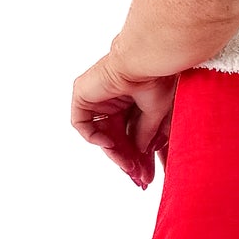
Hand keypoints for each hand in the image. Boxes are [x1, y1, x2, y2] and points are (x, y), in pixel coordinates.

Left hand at [71, 48, 176, 188]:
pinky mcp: (83, 94)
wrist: (145, 61)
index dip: (138, 156)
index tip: (146, 175)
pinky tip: (110, 144)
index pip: (130, 134)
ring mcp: (97, 97)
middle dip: (128, 159)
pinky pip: (81, 123)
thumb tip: (141, 153)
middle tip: (139, 178)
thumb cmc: (157, 78)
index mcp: (131, 100)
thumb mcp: (156, 114)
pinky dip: (93, 137)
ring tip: (129, 168)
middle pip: (117, 138)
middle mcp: (113, 99)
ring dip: (115, 154)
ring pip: (102, 135)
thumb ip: (145, 134)